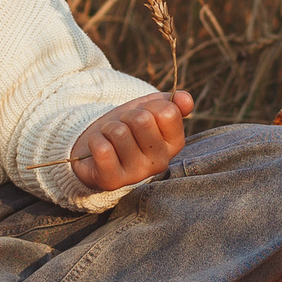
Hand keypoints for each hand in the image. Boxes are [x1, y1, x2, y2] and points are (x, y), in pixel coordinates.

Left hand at [69, 91, 192, 191]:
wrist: (97, 148)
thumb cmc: (127, 127)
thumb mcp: (150, 109)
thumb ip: (171, 102)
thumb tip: (186, 99)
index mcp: (174, 144)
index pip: (168, 112)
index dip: (148, 106)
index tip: (142, 115)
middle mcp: (161, 162)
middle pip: (141, 119)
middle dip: (126, 117)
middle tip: (123, 128)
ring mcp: (138, 173)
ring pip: (119, 132)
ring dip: (108, 129)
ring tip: (111, 140)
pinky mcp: (113, 181)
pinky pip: (102, 149)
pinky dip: (96, 140)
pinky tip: (100, 149)